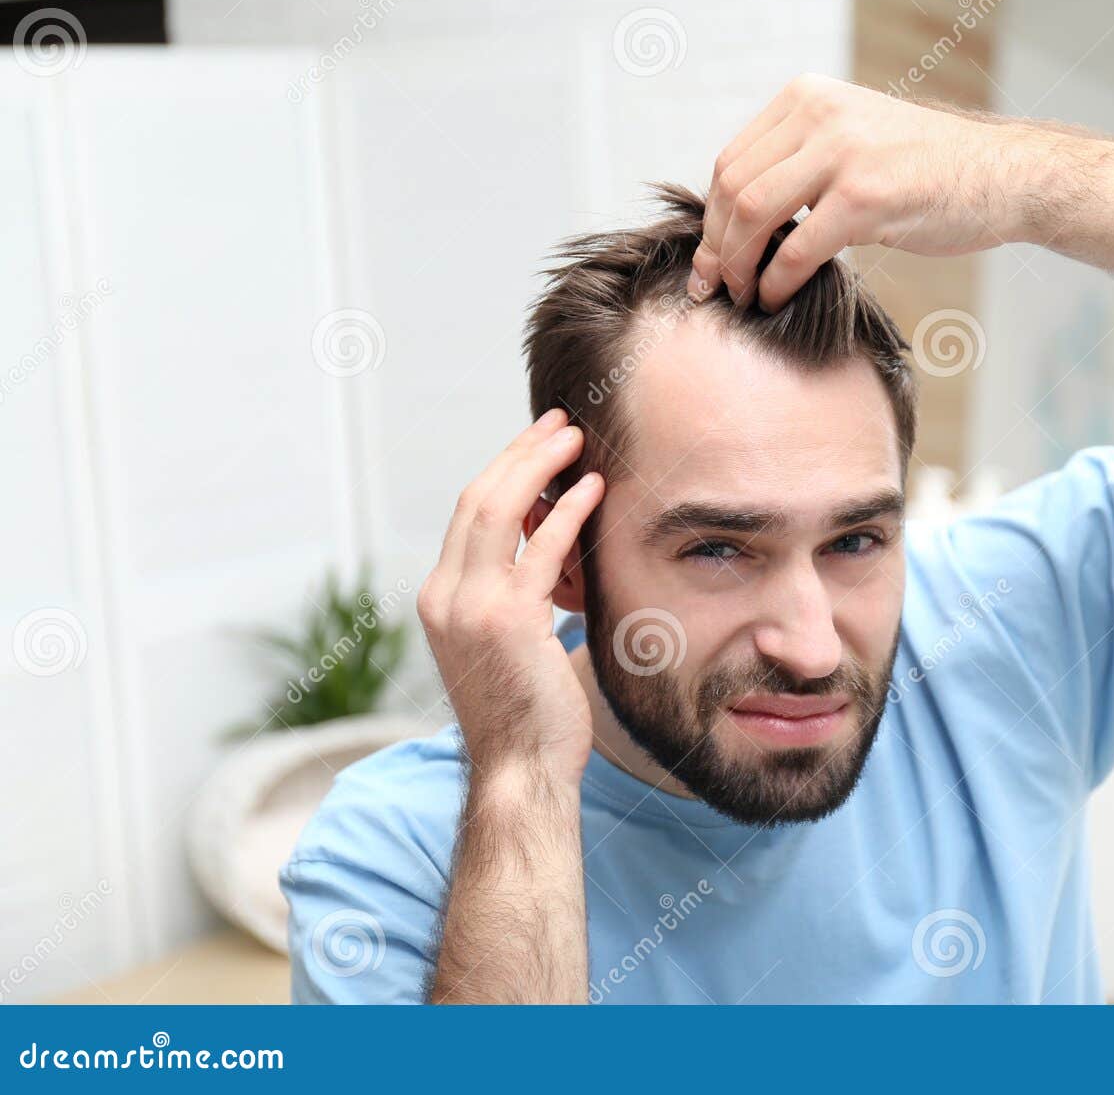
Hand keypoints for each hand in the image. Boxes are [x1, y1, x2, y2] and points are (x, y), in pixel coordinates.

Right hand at [417, 408, 604, 787]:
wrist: (520, 771)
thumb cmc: (527, 714)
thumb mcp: (508, 644)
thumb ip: (518, 597)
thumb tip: (555, 556)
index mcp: (439, 598)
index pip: (467, 515)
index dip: (503, 471)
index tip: (537, 445)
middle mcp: (444, 596)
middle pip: (479, 500)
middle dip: (520, 454)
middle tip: (558, 423)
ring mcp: (471, 607)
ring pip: (501, 512)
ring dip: (540, 467)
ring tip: (575, 439)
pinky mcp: (509, 621)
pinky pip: (542, 550)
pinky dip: (568, 513)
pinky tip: (592, 491)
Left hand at [690, 74, 1032, 311]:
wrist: (1002, 175)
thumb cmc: (928, 169)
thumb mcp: (855, 137)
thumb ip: (801, 158)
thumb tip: (740, 214)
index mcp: (807, 97)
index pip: (732, 160)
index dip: (713, 218)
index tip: (711, 259)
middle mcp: (819, 114)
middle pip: (733, 187)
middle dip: (717, 247)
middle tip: (714, 288)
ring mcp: (843, 153)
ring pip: (754, 215)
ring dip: (739, 266)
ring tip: (743, 296)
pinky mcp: (865, 197)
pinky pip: (796, 249)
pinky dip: (776, 282)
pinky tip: (776, 300)